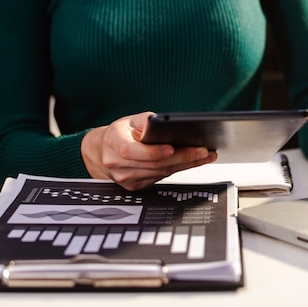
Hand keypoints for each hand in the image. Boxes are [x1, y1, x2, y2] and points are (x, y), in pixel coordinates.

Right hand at [81, 111, 216, 190]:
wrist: (103, 151)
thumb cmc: (120, 133)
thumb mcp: (131, 120)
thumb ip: (148, 122)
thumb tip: (168, 126)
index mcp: (113, 143)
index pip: (131, 151)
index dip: (153, 151)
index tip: (172, 148)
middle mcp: (117, 164)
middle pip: (153, 164)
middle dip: (182, 157)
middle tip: (202, 151)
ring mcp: (126, 178)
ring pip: (160, 173)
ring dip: (186, 165)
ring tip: (205, 155)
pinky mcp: (135, 187)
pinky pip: (160, 178)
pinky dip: (178, 170)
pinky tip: (192, 163)